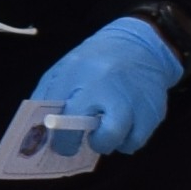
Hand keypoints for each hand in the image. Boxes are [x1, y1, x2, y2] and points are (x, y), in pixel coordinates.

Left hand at [29, 14, 183, 155]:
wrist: (140, 44)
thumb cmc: (93, 62)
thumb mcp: (64, 70)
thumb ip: (48, 98)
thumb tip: (37, 133)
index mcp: (78, 74)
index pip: (63, 117)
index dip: (60, 139)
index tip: (59, 145)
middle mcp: (108, 87)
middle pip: (100, 135)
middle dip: (89, 144)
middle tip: (85, 141)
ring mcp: (134, 100)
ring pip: (119, 141)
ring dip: (108, 143)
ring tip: (104, 130)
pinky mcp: (153, 110)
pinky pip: (136, 141)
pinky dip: (126, 140)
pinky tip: (122, 126)